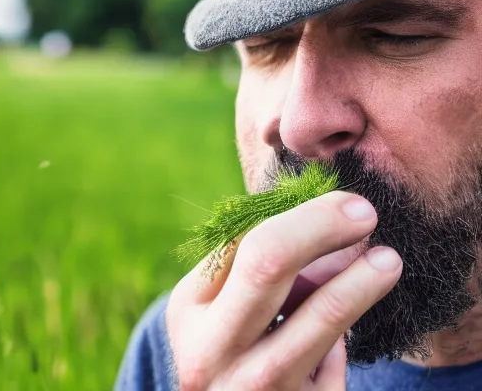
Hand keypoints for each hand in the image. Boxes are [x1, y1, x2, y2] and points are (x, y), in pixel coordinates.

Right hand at [167, 191, 401, 389]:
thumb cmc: (220, 339)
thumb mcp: (219, 302)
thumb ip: (258, 264)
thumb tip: (329, 228)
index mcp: (189, 309)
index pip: (246, 245)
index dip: (306, 218)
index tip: (345, 204)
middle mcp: (212, 351)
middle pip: (271, 265)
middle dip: (323, 227)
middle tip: (365, 213)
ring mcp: (253, 389)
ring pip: (321, 318)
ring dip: (361, 281)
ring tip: (388, 261)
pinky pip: (332, 363)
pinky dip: (340, 335)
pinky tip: (339, 328)